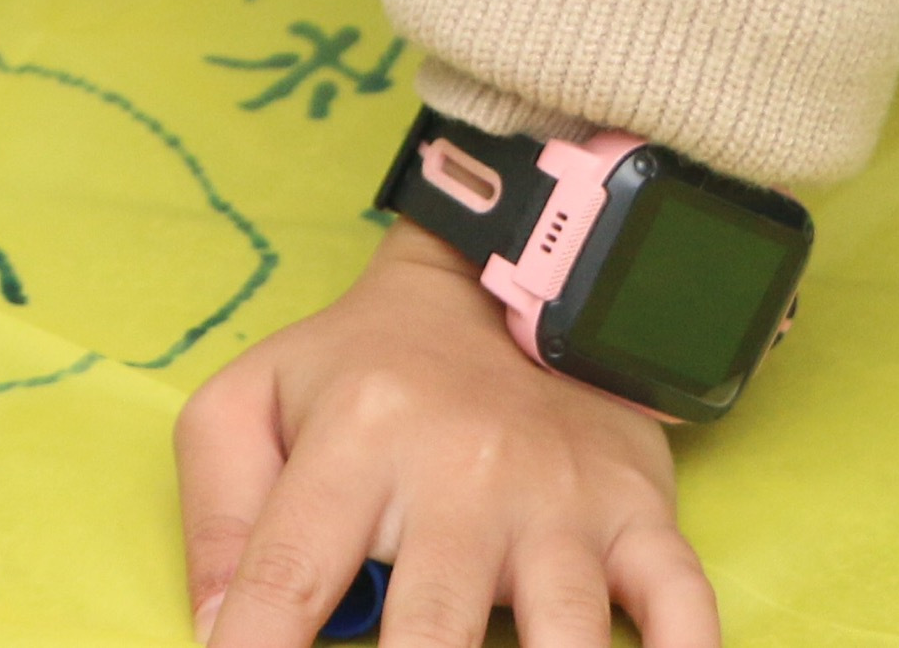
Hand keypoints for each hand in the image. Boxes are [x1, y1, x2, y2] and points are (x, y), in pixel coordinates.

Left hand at [180, 224, 717, 647]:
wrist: (502, 285)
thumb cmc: (363, 371)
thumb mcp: (255, 401)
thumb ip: (219, 511)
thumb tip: (217, 629)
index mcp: (359, 436)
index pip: (293, 574)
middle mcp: (465, 470)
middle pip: (435, 629)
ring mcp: (561, 498)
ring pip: (567, 633)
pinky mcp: (638, 512)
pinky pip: (681, 599)